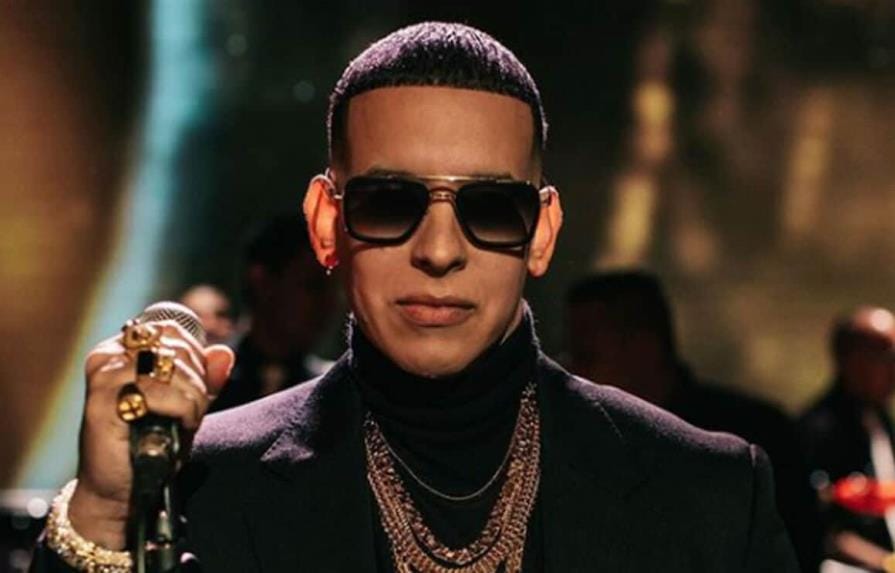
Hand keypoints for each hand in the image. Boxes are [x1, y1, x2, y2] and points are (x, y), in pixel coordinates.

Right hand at [67, 321, 233, 548]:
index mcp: (123, 348)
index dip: (196, 357)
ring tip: (185, 421)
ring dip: (192, 397)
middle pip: (175, 347)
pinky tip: (177, 427)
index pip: (172, 330)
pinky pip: (160, 393)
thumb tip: (224, 352)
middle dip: (197, 380)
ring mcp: (104, 377)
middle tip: (192, 411)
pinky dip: (182, 410)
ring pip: (171, 367)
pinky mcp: (102, 403)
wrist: (123, 489)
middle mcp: (108, 356)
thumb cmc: (153, 442)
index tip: (196, 388)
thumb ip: (206, 378)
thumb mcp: (187, 405)